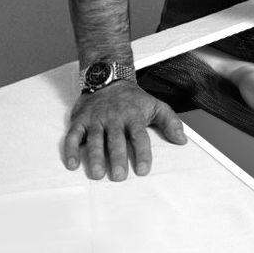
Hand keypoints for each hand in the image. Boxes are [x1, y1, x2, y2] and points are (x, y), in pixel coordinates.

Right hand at [64, 80, 186, 180]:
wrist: (109, 78)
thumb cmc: (133, 99)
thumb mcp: (155, 105)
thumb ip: (170, 122)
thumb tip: (182, 140)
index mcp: (133, 115)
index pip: (139, 136)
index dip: (143, 153)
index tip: (144, 170)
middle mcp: (114, 117)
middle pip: (116, 139)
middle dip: (117, 157)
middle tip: (120, 176)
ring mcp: (96, 119)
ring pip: (94, 139)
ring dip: (95, 156)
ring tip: (98, 173)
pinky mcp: (80, 120)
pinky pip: (73, 135)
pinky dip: (71, 149)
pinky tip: (72, 164)